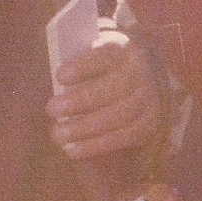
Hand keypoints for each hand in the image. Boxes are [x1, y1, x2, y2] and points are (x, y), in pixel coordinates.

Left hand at [50, 26, 162, 161]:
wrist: (142, 73)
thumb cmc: (102, 65)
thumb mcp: (93, 55)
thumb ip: (78, 68)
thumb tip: (58, 92)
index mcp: (123, 48)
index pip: (105, 55)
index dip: (83, 66)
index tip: (60, 76)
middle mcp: (141, 72)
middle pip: (113, 89)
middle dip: (80, 102)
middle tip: (51, 110)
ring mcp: (149, 97)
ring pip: (120, 116)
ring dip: (86, 129)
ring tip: (58, 135)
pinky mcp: (150, 121)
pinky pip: (126, 136)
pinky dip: (99, 146)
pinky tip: (74, 151)